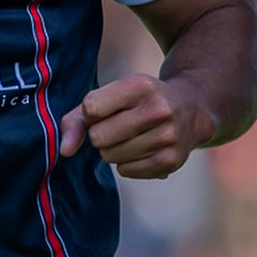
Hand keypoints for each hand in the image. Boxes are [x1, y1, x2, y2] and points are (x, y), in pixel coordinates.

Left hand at [61, 73, 215, 177]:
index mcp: (140, 85)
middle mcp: (158, 109)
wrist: (191, 108)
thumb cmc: (136, 102)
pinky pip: (125, 170)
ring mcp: (168, 136)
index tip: (105, 109)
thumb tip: (65, 151)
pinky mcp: (172, 160)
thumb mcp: (110, 96)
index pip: (91, 108)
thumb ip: (76, 119)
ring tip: (132, 136)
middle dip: (100, 133)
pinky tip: (142, 148)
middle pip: (98, 136)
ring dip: (113, 149)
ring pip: (109, 156)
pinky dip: (126, 163)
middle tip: (118, 125)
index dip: (91, 113)